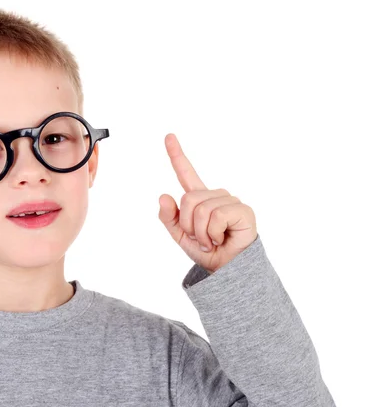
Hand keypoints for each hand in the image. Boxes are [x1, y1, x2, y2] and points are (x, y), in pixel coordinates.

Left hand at [158, 133, 257, 273]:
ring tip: (212, 240)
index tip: (169, 136)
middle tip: (201, 238)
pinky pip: (216, 216)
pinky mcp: (242, 210)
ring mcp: (230, 201)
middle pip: (188, 199)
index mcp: (199, 199)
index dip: (176, 155)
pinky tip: (222, 239)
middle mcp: (215, 195)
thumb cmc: (207, 251)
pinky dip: (213, 234)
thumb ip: (169, 218)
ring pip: (200, 210)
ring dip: (201, 233)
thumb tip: (163, 196)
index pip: (186, 173)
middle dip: (188, 225)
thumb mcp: (180, 236)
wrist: (227, 270)